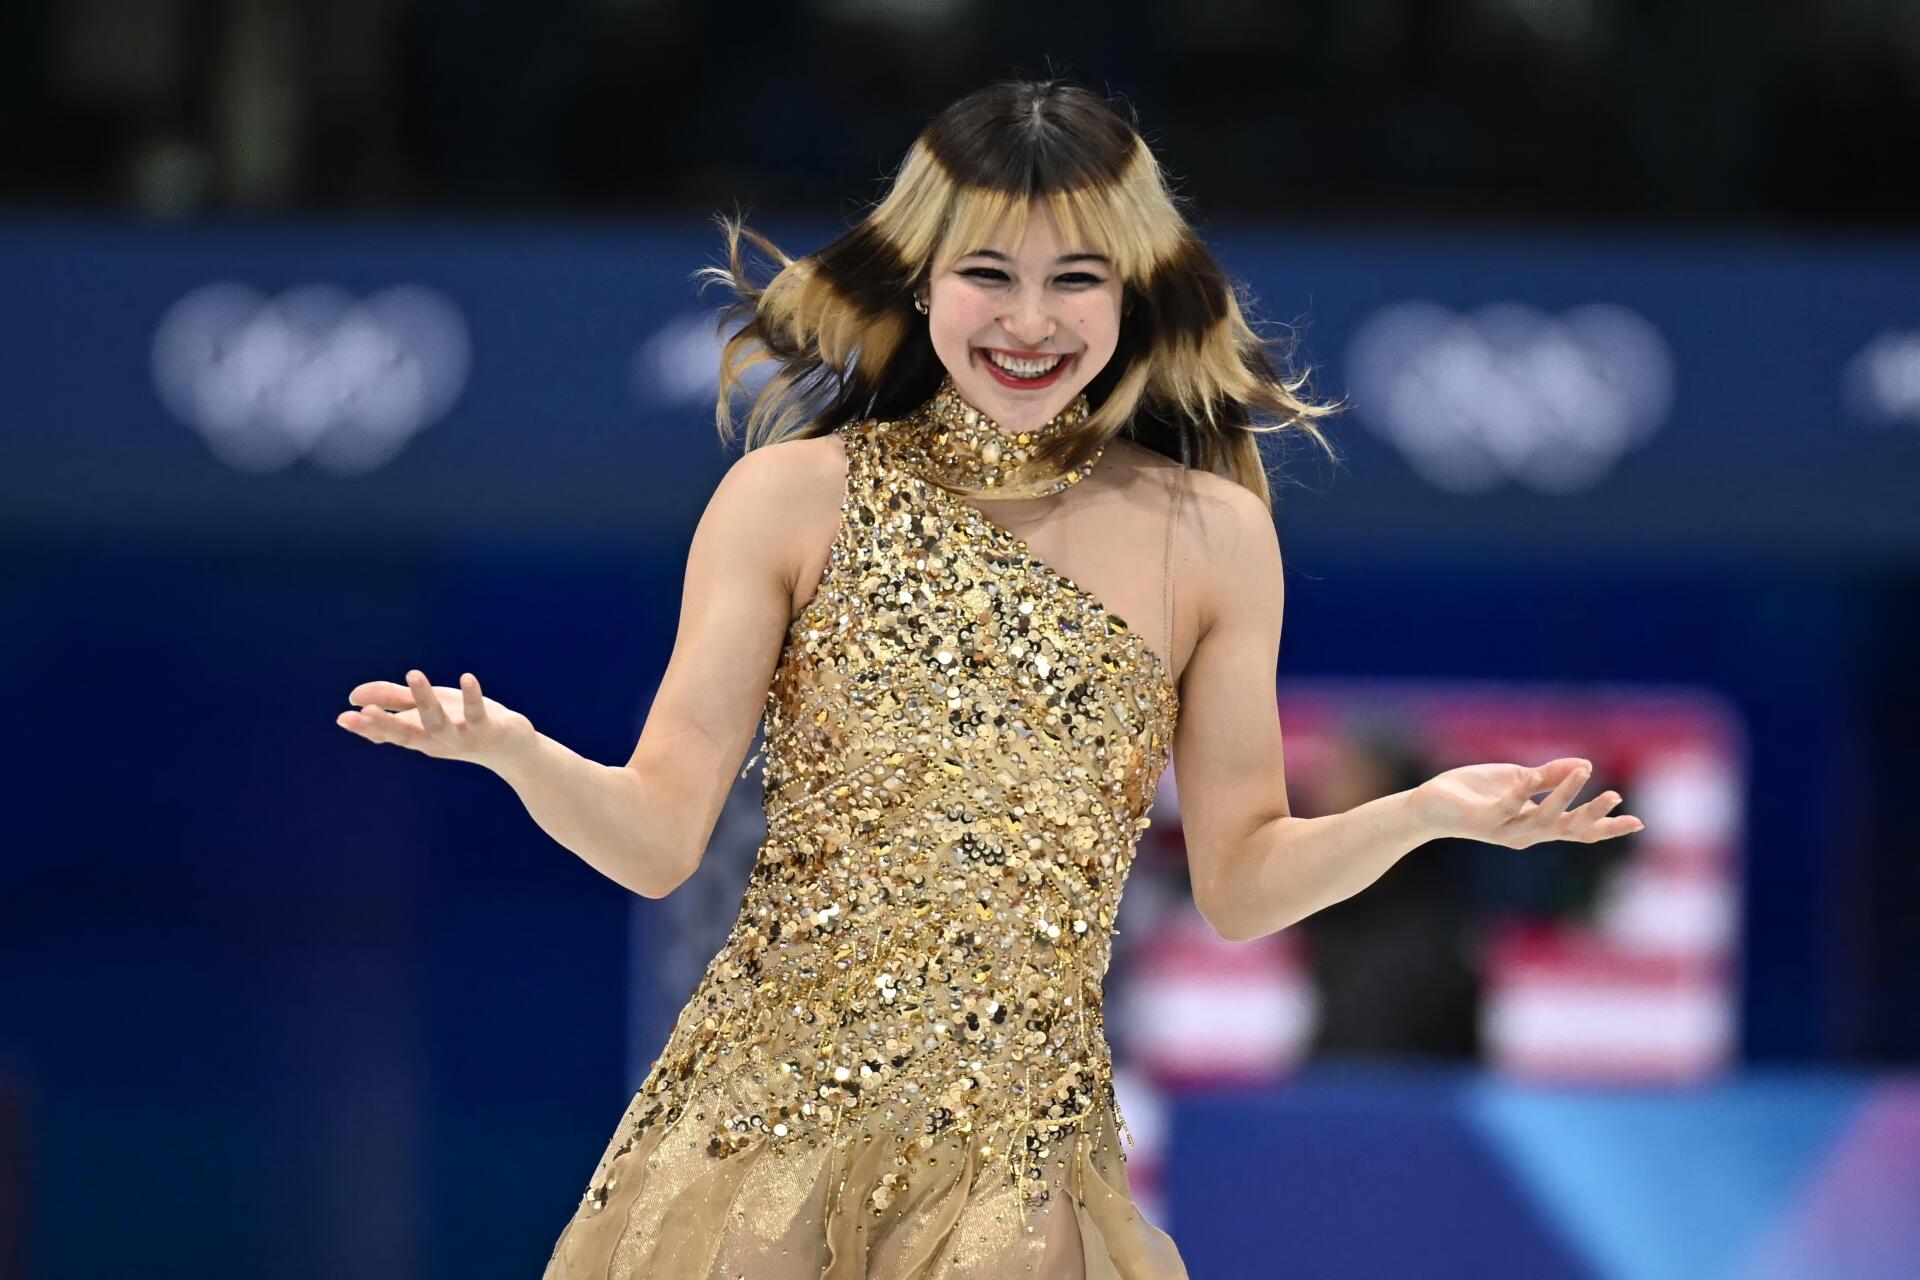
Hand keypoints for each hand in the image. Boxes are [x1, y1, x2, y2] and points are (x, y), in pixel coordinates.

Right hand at [336, 669, 533, 768]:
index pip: (387, 733)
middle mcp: (436, 740)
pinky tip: (467, 677)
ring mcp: (461, 737)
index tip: (343, 718)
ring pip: (438, 722)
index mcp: (419, 736)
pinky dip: (472, 696)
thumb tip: (353, 697)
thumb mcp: (425, 711)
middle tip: (365, 711)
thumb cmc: (462, 725)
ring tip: (413, 674)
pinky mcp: (487, 730)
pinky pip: (476, 713)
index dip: (366, 728)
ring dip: (425, 699)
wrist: (509, 748)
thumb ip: (393, 701)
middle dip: (385, 723)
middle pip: (406, 734)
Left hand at [1411, 756, 1643, 847]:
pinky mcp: (1482, 820)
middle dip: (1592, 816)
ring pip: (1542, 819)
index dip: (1607, 827)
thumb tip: (1583, 763)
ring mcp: (1504, 829)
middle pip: (1567, 830)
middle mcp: (1524, 833)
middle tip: (1615, 797)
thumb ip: (1547, 775)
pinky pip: (1507, 806)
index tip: (1639, 822)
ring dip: (1563, 796)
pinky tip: (1532, 777)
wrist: (1430, 805)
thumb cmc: (1475, 792)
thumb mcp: (1518, 779)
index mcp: (1536, 824)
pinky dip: (1522, 792)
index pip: (1578, 830)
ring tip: (1584, 775)